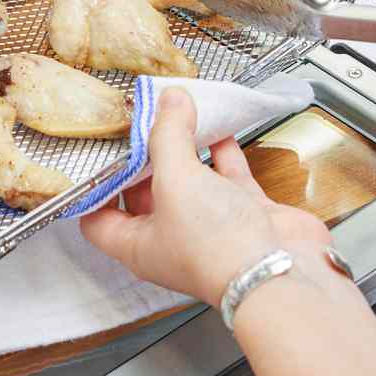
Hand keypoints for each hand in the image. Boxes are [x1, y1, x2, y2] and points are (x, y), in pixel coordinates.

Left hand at [80, 87, 329, 306]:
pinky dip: (222, 152)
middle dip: (144, 158)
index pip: (98, 218)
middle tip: (142, 124)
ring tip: (177, 117)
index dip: (96, 187)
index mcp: (137, 245)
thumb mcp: (175, 179)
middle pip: (145, 193)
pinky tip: (218, 128)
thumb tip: (168, 101)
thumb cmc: (216, 246)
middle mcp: (170, 238)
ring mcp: (208, 228)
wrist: (280, 273)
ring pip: (188, 181)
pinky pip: (227, 176)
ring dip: (184, 150)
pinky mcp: (243, 216)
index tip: (102, 153)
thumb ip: (167, 135)